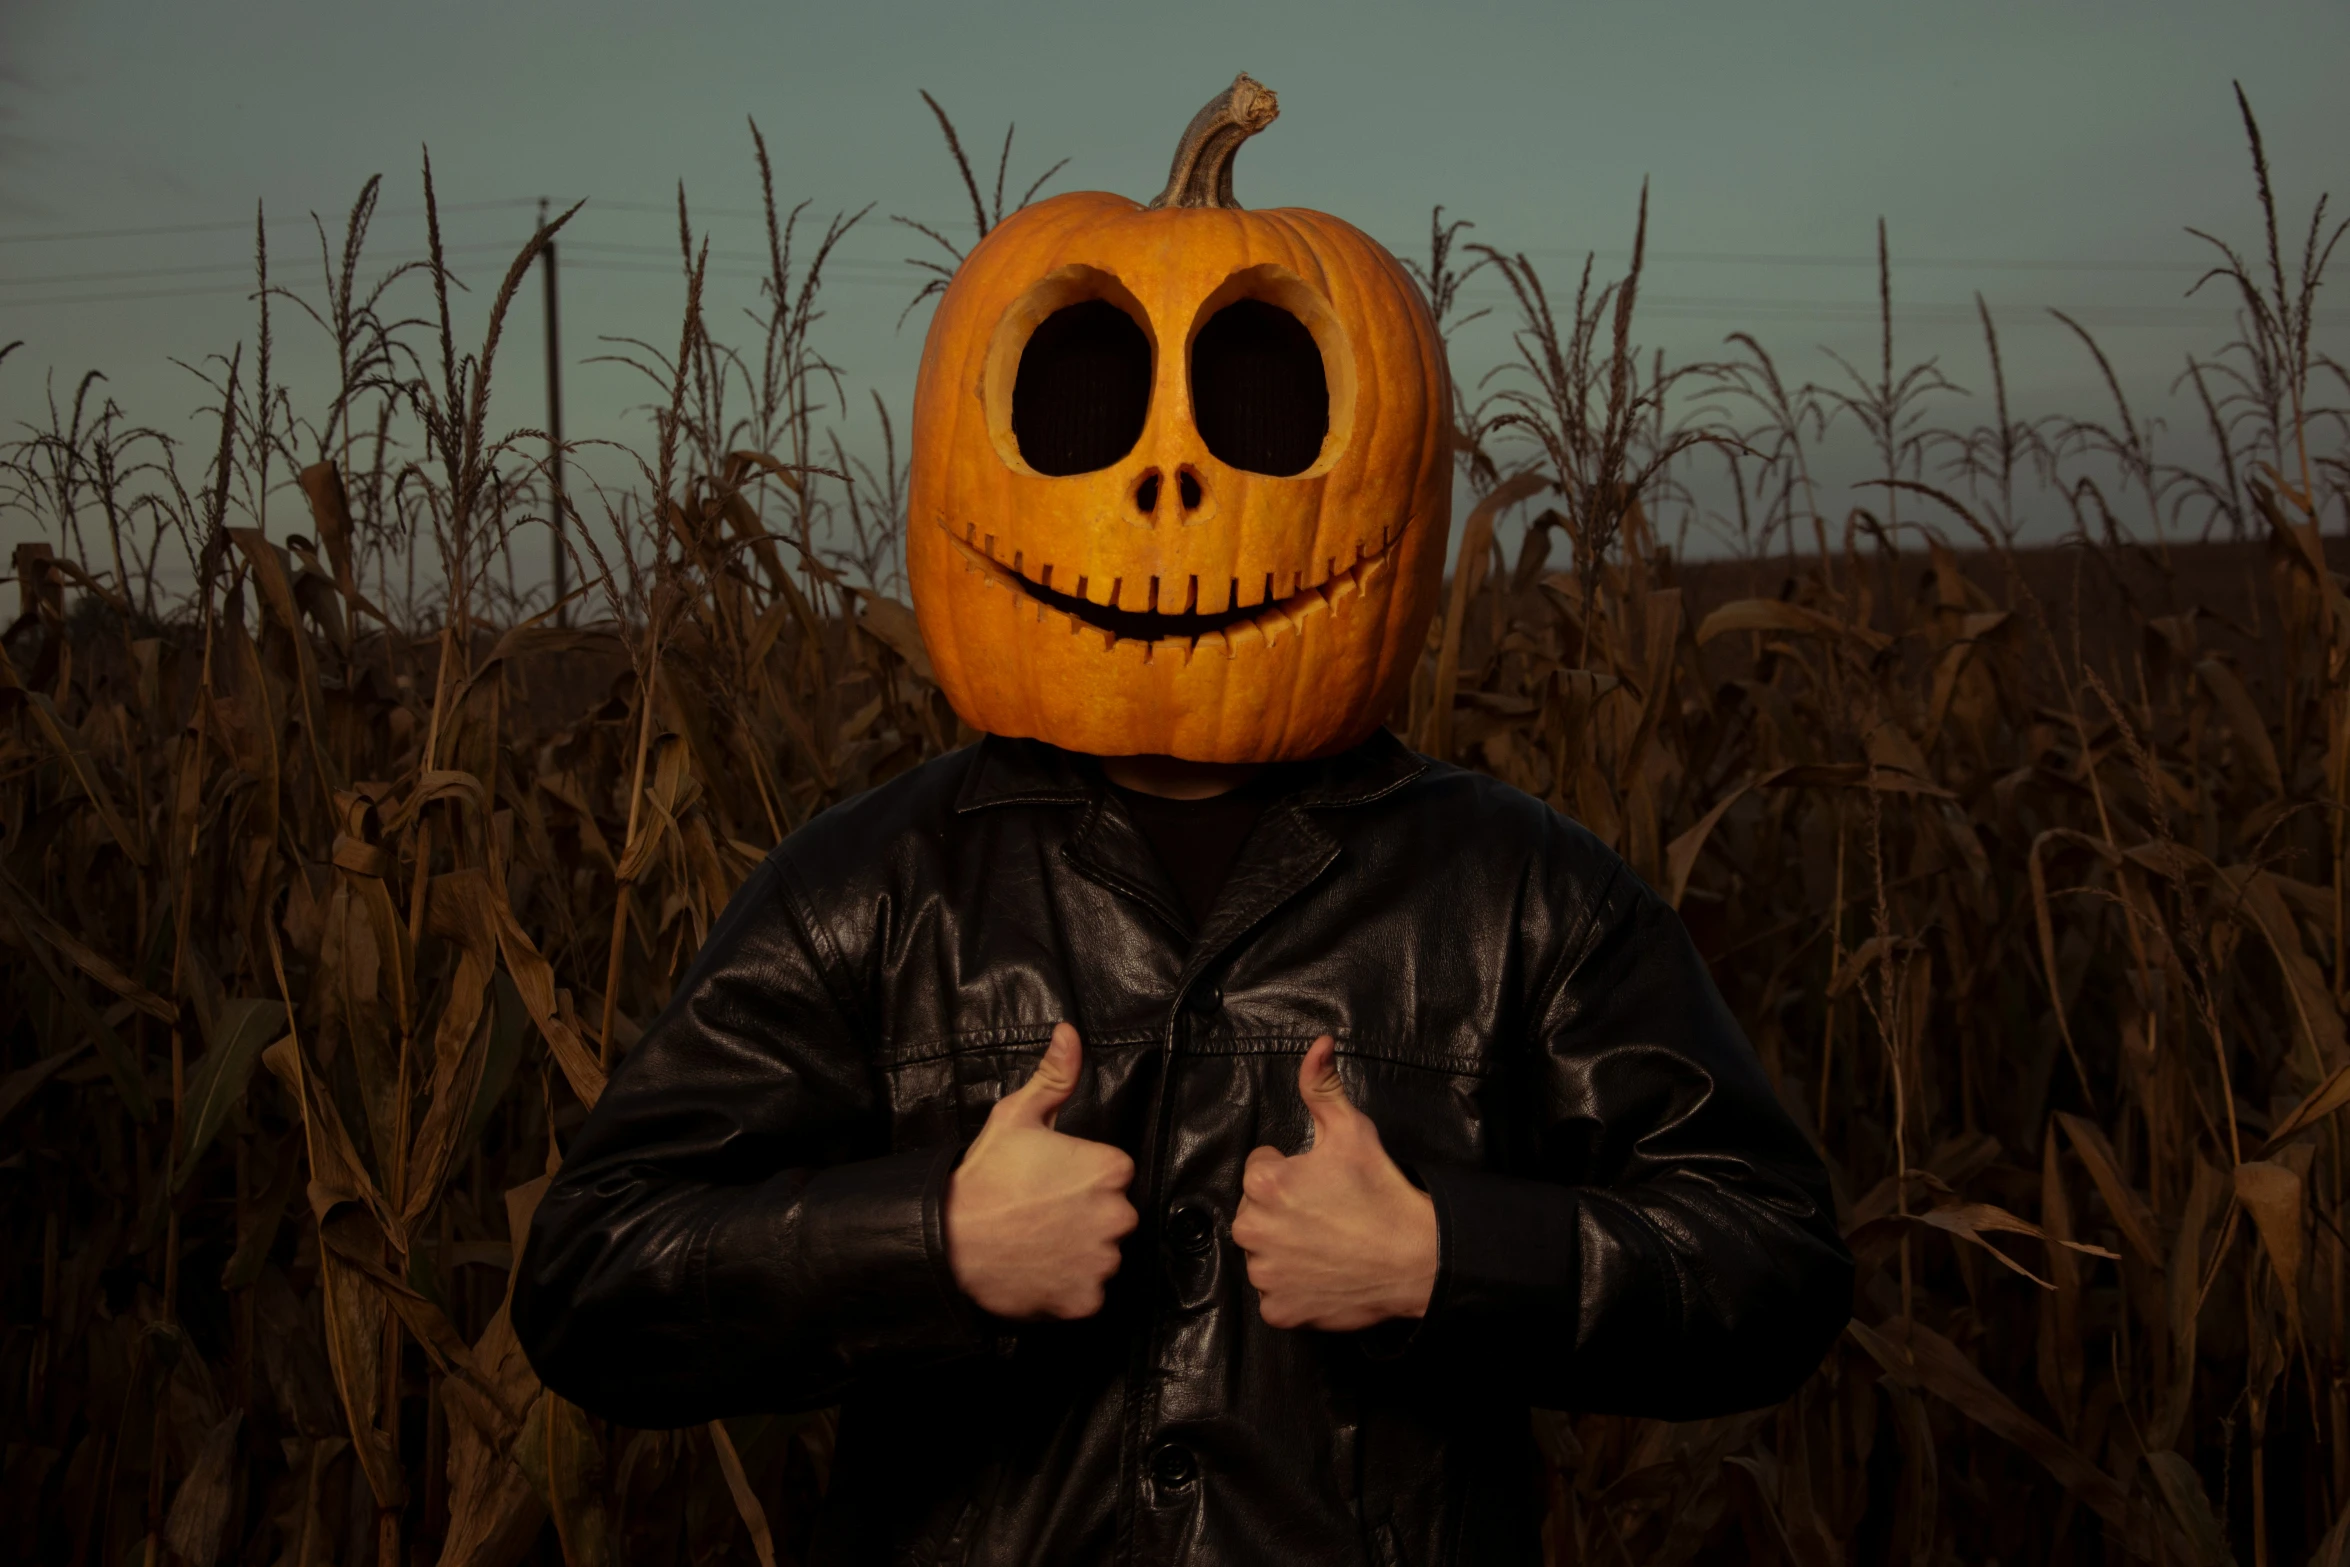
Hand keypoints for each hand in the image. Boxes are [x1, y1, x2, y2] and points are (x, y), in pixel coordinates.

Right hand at [945, 1022, 1137, 1319]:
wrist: (947, 1240)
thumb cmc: (985, 1177)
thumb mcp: (1017, 1116)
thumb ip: (1056, 1075)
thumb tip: (1070, 1032)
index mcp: (1109, 1169)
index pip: (1113, 1175)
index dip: (1080, 1179)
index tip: (1049, 1184)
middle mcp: (1118, 1216)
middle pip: (1113, 1216)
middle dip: (1085, 1217)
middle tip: (1040, 1215)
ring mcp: (1103, 1262)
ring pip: (1102, 1255)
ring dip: (1078, 1253)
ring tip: (1036, 1243)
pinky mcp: (1086, 1301)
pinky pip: (1087, 1294)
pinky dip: (1067, 1287)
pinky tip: (1037, 1270)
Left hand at [1231, 1036, 1438, 1331]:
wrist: (1416, 1258)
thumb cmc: (1381, 1193)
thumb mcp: (1352, 1131)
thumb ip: (1321, 1086)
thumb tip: (1317, 1045)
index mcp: (1266, 1186)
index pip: (1259, 1170)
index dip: (1290, 1172)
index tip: (1319, 1182)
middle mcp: (1256, 1231)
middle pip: (1255, 1212)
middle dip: (1281, 1210)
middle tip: (1325, 1213)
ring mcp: (1267, 1275)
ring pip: (1262, 1253)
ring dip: (1284, 1248)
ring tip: (1325, 1243)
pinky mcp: (1280, 1309)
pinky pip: (1274, 1294)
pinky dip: (1293, 1288)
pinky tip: (1323, 1273)